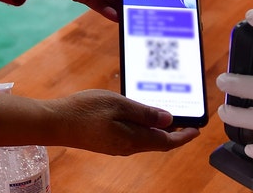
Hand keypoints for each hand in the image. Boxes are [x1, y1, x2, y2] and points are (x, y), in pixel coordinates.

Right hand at [47, 89, 199, 154]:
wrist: (56, 122)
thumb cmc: (85, 110)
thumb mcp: (119, 105)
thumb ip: (145, 113)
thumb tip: (168, 120)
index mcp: (133, 139)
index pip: (166, 142)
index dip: (184, 136)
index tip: (197, 129)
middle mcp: (127, 147)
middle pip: (158, 142)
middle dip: (174, 132)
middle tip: (186, 120)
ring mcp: (116, 145)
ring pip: (145, 139)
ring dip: (159, 130)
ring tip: (168, 116)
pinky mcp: (108, 141)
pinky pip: (133, 136)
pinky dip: (144, 128)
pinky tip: (142, 116)